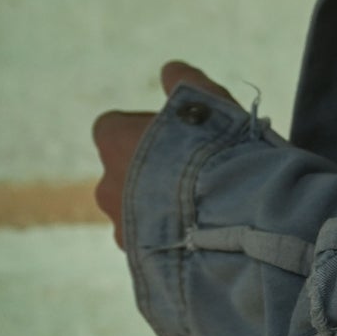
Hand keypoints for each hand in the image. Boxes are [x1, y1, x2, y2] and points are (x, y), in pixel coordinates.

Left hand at [90, 60, 236, 248]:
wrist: (229, 223)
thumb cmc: (216, 154)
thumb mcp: (208, 102)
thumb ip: (186, 83)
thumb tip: (171, 69)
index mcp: (114, 144)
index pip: (112, 128)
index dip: (143, 128)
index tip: (177, 133)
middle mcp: (107, 188)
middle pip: (124, 173)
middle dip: (153, 173)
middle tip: (198, 172)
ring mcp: (122, 232)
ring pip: (138, 214)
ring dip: (164, 209)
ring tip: (210, 208)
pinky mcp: (141, 266)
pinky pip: (154, 249)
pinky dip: (175, 241)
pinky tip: (209, 236)